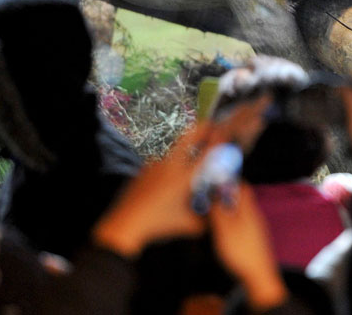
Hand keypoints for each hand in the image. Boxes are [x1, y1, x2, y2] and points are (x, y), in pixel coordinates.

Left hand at [93, 96, 270, 257]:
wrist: (125, 223)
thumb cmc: (159, 225)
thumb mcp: (189, 226)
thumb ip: (207, 219)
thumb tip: (219, 214)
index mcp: (185, 176)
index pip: (206, 152)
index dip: (218, 139)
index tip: (226, 130)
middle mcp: (171, 165)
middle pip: (188, 137)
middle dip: (201, 128)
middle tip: (210, 124)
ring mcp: (155, 165)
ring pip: (174, 150)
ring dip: (185, 148)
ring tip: (190, 157)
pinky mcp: (144, 170)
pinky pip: (161, 163)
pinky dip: (169, 165)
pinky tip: (167, 180)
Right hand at [209, 183, 286, 310]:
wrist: (258, 278)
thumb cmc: (242, 255)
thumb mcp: (224, 229)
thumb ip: (219, 209)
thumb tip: (215, 190)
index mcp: (248, 211)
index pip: (242, 186)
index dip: (229, 180)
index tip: (215, 178)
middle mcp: (254, 217)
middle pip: (240, 198)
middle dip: (224, 194)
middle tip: (209, 195)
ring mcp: (254, 229)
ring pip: (239, 211)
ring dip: (225, 208)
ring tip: (210, 211)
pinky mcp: (252, 240)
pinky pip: (239, 223)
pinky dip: (229, 221)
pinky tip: (220, 230)